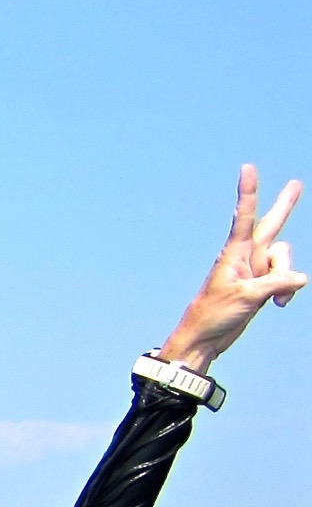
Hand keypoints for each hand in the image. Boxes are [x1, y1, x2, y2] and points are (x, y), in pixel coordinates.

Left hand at [159, 165, 304, 372]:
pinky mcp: (262, 285)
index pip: (244, 216)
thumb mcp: (246, 297)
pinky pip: (286, 279)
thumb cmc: (213, 315)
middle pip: (271, 225)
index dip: (248, 192)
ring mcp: (255, 270)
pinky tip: (278, 305)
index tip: (247, 168)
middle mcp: (246, 256)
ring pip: (284, 259)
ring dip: (285, 277)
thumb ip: (276, 284)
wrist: (204, 339)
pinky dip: (287, 290)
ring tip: (274, 299)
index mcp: (234, 252)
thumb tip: (302, 277)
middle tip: (296, 183)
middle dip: (285, 206)